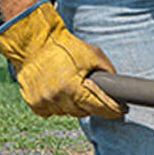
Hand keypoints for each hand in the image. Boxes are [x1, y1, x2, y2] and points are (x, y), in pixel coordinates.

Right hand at [0, 1, 125, 118]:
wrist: (33, 42)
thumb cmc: (63, 45)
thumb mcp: (92, 53)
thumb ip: (107, 71)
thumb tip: (117, 87)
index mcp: (73, 88)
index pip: (100, 109)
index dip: (113, 110)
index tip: (121, 109)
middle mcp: (57, 98)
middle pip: (84, 112)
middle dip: (89, 102)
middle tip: (87, 87)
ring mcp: (44, 102)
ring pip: (68, 112)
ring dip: (72, 103)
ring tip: (68, 82)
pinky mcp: (34, 103)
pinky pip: (52, 111)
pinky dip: (57, 103)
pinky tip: (56, 87)